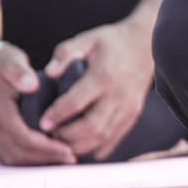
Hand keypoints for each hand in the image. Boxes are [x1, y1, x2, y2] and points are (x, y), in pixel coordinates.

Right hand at [0, 42, 75, 165]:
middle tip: (72, 157)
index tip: (68, 149)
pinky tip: (51, 156)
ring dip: (40, 161)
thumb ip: (19, 72)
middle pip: (20, 153)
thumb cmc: (1, 67)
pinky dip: (32, 159)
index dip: (46, 146)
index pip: (23, 138)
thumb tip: (32, 84)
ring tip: (65, 159)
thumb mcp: (10, 62)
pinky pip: (13, 155)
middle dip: (47, 157)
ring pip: (16, 158)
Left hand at [41, 20, 153, 160]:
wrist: (146, 44)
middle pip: (90, 127)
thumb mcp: (87, 39)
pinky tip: (82, 146)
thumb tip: (49, 72)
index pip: (76, 103)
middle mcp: (117, 96)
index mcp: (103, 77)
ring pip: (102, 137)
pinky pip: (115, 138)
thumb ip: (65, 53)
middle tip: (50, 135)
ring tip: (62, 141)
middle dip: (66, 136)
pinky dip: (97, 148)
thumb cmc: (111, 42)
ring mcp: (128, 107)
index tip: (41, 123)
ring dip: (79, 145)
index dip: (56, 116)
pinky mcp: (133, 114)